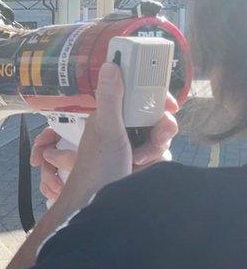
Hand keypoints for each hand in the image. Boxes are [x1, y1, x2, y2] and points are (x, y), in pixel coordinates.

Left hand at [33, 91, 178, 202]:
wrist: (97, 203)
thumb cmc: (97, 167)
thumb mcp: (107, 129)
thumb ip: (111, 98)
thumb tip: (111, 65)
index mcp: (112, 113)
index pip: (141, 94)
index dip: (158, 97)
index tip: (171, 104)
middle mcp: (122, 126)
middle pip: (156, 117)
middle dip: (160, 131)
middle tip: (155, 141)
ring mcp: (131, 143)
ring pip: (161, 137)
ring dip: (155, 150)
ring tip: (138, 161)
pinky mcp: (139, 160)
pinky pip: (161, 155)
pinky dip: (155, 163)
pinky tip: (140, 170)